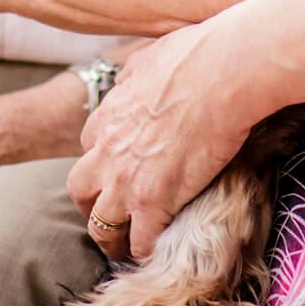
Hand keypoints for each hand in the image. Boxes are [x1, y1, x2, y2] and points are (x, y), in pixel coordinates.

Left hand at [66, 24, 250, 263]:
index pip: (89, 146)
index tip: (117, 168)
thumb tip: (131, 79)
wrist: (223, 71)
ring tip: (126, 246)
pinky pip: (139, 240)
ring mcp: (127, 179)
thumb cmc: (196, 55)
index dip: (102, 160)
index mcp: (108, 116)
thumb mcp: (147, 57)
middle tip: (110, 212)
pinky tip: (156, 250)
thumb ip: (132, 75)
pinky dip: (144, 249)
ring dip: (111, 237)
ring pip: (100, 224)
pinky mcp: (154, 201)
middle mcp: (108, 151)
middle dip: (90, 203)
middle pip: (81, 189)